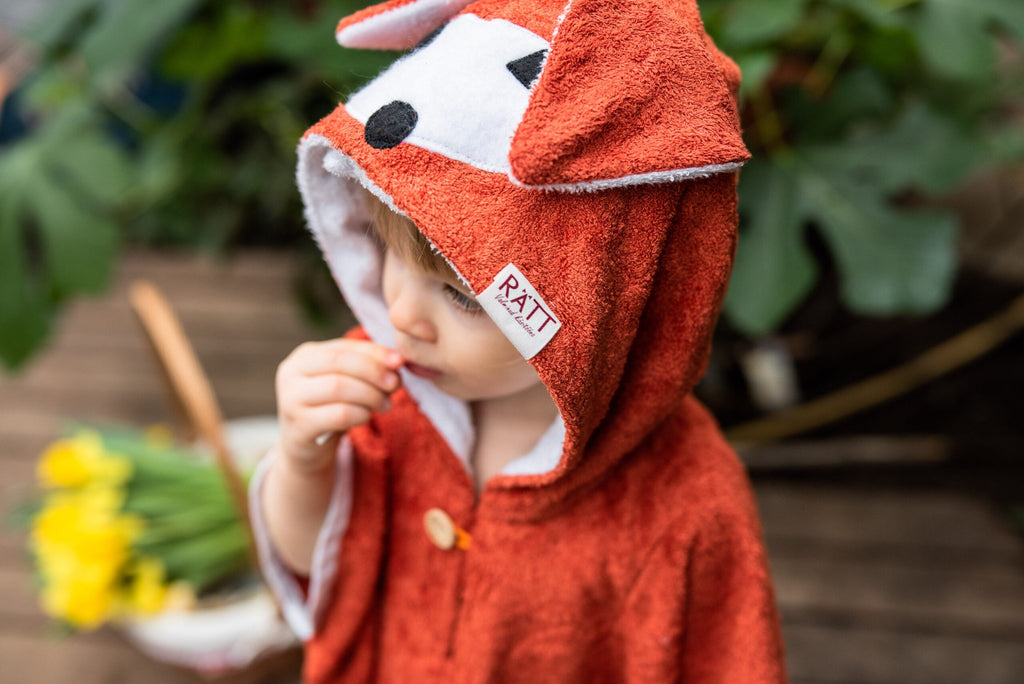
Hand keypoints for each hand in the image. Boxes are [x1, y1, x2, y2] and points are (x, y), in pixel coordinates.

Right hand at [275, 339, 402, 471]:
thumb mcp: (347, 383)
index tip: (399, 361)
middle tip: (395, 384)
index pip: (343, 347)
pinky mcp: (299, 427)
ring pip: (338, 387)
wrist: (305, 447)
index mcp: (305, 356)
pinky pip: (338, 415)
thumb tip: (397, 361)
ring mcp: (291, 400)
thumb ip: (368, 368)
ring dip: (370, 394)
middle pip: (338, 362)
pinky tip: (367, 416)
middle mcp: (291, 374)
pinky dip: (360, 414)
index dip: (374, 352)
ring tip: (385, 404)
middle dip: (373, 371)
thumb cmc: (331, 407)